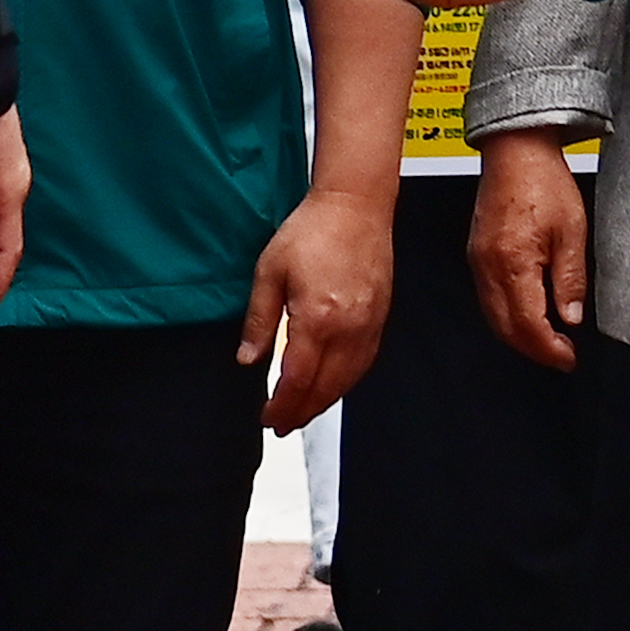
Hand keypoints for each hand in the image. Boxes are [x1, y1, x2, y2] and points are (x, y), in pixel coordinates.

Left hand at [243, 187, 394, 433]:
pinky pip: (365, 363)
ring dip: (325, 402)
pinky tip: (332, 384)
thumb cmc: (312, 231)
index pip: (298, 380)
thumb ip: (259, 322)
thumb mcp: (269, 272)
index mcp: (318, 319)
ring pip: (349, 380)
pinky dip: (346, 382)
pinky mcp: (381, 318)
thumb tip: (247, 360)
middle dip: (302, 412)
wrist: (355, 206)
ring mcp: (369, 326)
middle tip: (282, 424)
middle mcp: (349, 329)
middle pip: (326, 388)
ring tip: (303, 411)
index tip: (267, 417)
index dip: (282, 406)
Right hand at [469, 130, 591, 369]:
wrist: (516, 151)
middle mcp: (488, 267)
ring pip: (493, 317)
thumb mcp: (573, 231)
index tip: (569, 359)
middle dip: (534, 350)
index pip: (528, 325)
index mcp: (513, 262)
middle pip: (505, 329)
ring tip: (550, 341)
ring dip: (520, 337)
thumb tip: (571, 318)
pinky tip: (528, 315)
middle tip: (562, 357)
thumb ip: (570, 279)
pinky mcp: (476, 255)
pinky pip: (487, 299)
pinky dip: (507, 316)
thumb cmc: (544, 182)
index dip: (549, 349)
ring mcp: (477, 262)